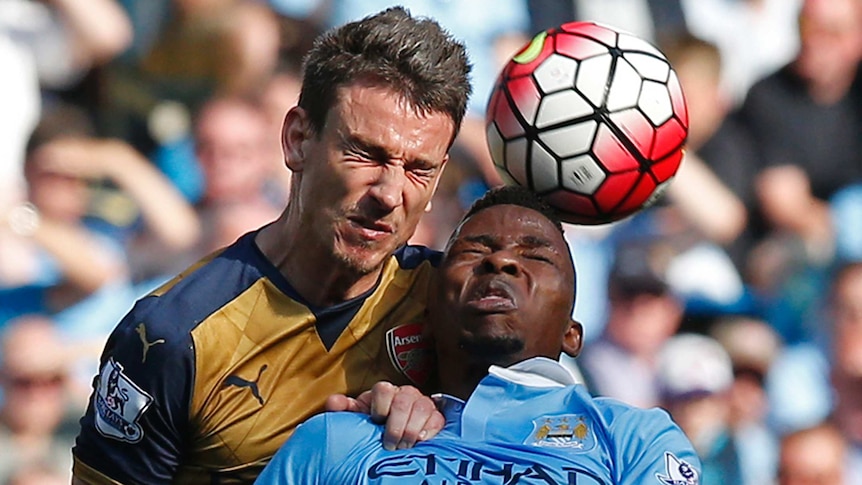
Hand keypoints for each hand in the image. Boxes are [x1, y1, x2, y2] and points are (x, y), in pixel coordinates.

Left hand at [325, 381, 444, 450]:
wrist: (396, 437)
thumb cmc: (375, 426)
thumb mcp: (358, 418)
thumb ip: (344, 410)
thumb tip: (334, 402)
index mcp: (385, 392)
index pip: (384, 389)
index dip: (380, 407)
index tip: (376, 422)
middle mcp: (405, 394)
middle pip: (404, 399)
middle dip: (397, 425)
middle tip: (390, 443)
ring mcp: (422, 404)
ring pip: (422, 407)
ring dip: (412, 429)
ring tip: (404, 445)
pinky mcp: (436, 417)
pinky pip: (438, 419)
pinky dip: (430, 430)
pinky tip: (421, 440)